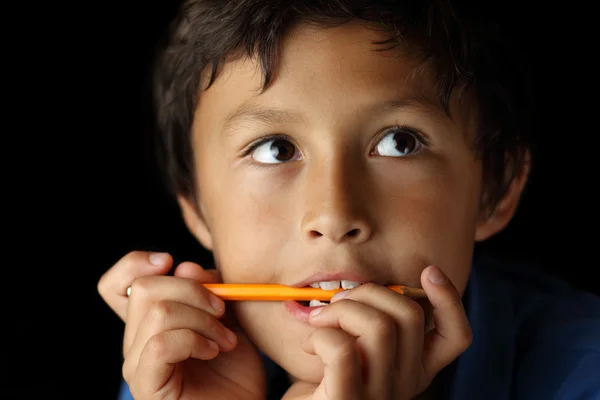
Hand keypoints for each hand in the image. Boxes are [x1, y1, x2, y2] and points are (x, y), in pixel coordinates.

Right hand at [97, 251, 265, 399]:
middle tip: (222, 310)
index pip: (115, 286)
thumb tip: (184, 266)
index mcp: (148, 323)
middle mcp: (136, 342)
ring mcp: (137, 366)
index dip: (134, 264)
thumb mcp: (228, 317)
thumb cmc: (236, 368)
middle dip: (192, 289)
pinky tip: (213, 352)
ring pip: (157, 313)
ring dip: (202, 319)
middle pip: (143, 288)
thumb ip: (209, 289)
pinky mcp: (146, 386)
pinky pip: (160, 344)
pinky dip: (194, 340)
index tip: (170, 261)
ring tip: (225, 339)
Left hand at [288, 265, 471, 399]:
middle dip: (368, 291)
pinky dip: (320, 334)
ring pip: (379, 327)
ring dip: (340, 309)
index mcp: (415, 370)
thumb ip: (372, 323)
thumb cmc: (323, 377)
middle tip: (335, 300)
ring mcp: (379, 397)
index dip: (449, 299)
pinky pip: (343, 350)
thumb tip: (369, 286)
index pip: (455, 337)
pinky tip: (308, 345)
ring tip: (317, 319)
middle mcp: (406, 386)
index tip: (430, 271)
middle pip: (410, 315)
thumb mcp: (357, 346)